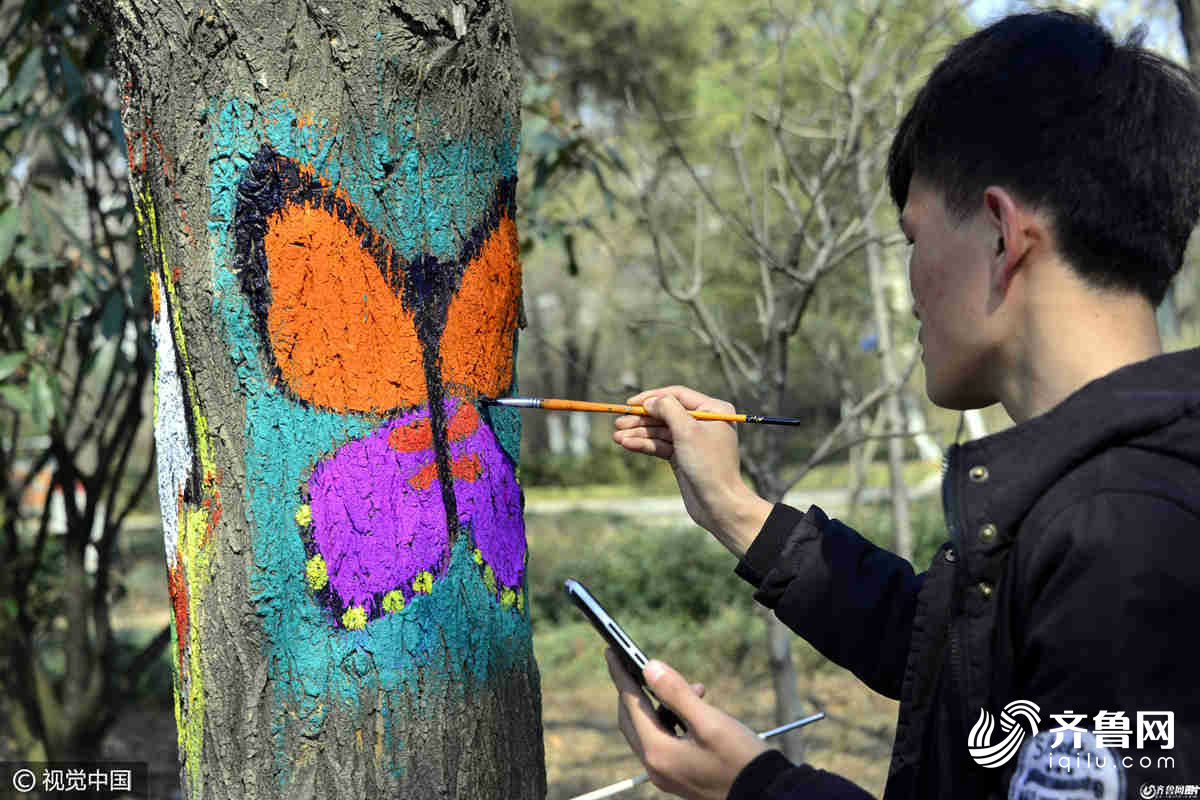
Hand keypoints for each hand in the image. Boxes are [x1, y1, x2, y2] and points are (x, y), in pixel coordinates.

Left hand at [606, 649, 767, 799]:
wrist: (765, 793)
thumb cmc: (740, 759)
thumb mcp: (709, 721)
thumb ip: (676, 694)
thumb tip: (650, 668)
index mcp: (658, 752)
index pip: (631, 705)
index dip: (621, 676)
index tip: (611, 652)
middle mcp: (656, 766)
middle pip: (634, 720)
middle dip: (639, 691)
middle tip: (645, 666)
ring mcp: (666, 774)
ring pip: (651, 729)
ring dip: (664, 705)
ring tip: (695, 689)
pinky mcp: (679, 775)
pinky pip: (665, 741)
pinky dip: (673, 720)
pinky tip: (696, 709)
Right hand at [612, 386, 771, 556]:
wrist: (718, 504)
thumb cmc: (708, 464)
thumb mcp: (687, 430)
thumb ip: (668, 409)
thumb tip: (650, 400)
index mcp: (713, 409)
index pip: (677, 395)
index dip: (652, 397)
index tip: (630, 403)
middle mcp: (704, 422)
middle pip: (666, 414)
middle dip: (641, 419)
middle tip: (618, 424)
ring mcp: (692, 440)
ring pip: (660, 431)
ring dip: (638, 433)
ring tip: (617, 437)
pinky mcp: (683, 457)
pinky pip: (661, 446)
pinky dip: (645, 445)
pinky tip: (627, 445)